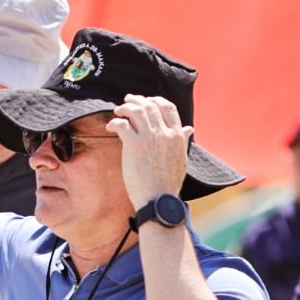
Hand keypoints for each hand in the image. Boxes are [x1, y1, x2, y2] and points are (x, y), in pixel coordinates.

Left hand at [106, 94, 192, 209]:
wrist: (158, 199)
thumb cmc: (168, 183)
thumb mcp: (181, 159)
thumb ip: (182, 141)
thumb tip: (189, 129)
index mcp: (177, 135)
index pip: (168, 107)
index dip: (155, 100)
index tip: (146, 100)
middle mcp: (165, 133)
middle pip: (150, 106)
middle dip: (137, 100)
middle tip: (127, 101)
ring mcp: (150, 138)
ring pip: (137, 111)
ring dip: (125, 107)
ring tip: (118, 111)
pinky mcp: (134, 146)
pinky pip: (123, 125)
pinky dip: (115, 122)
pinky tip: (110, 127)